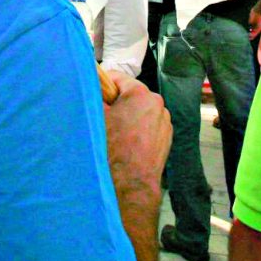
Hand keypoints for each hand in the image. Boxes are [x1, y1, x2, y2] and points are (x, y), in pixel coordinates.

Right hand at [103, 73, 169, 193]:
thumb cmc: (112, 149)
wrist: (131, 182)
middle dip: (117, 102)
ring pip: (141, 110)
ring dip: (129, 116)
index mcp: (140, 94)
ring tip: (116, 132)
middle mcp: (157, 103)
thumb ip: (95, 98)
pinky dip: (139, 128)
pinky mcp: (167, 136)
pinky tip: (128, 142)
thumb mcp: (97, 118)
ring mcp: (164, 120)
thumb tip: (92, 91)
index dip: (103, 84)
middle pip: (131, 94)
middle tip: (102, 115)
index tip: (95, 92)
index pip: (118, 77)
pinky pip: (149, 125)